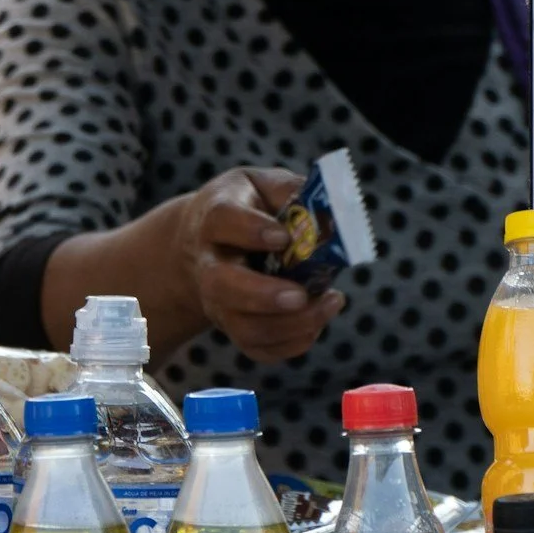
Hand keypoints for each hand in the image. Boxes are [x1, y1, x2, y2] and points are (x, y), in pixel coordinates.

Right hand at [172, 168, 347, 363]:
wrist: (203, 242)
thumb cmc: (243, 207)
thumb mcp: (260, 183)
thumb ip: (289, 189)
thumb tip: (326, 209)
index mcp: (214, 219)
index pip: (222, 221)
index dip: (251, 230)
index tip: (284, 237)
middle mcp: (210, 265)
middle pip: (222, 286)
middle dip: (263, 295)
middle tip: (300, 295)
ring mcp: (219, 303)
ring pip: (244, 327)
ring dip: (291, 324)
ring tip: (331, 302)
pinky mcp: (234, 327)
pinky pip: (259, 349)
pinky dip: (293, 343)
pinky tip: (318, 321)